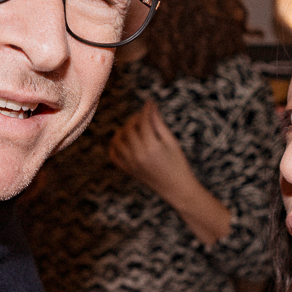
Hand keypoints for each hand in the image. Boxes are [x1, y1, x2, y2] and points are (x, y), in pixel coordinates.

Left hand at [109, 101, 230, 243]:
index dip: (146, 110)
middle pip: (129, 129)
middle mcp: (138, 156)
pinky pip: (114, 156)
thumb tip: (150, 105)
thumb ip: (159, 124)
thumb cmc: (178, 163)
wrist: (176, 188)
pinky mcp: (128, 170)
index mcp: (152, 147)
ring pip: (118, 141)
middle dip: (135, 119)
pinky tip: (123, 140)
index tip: (150, 103)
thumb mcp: (171, 142)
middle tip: (143, 115)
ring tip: (133, 127)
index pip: (143, 122)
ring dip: (123, 130)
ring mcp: (131, 164)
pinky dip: (114, 146)